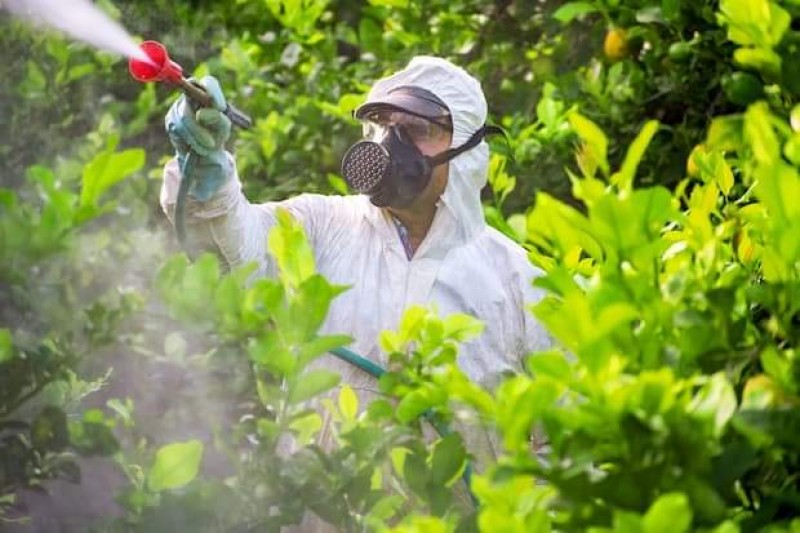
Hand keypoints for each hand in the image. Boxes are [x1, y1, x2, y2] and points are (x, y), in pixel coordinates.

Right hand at [165, 75, 231, 199]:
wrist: (204, 152)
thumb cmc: (217, 135)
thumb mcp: (223, 128)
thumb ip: (218, 120)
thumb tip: (201, 115)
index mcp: (208, 93)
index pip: (209, 83)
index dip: (213, 91)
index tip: (220, 107)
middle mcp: (191, 95)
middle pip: (191, 99)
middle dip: (202, 123)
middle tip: (212, 144)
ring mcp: (179, 106)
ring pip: (184, 117)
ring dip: (197, 137)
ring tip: (208, 148)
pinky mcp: (170, 120)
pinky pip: (177, 129)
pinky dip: (189, 141)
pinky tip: (194, 147)